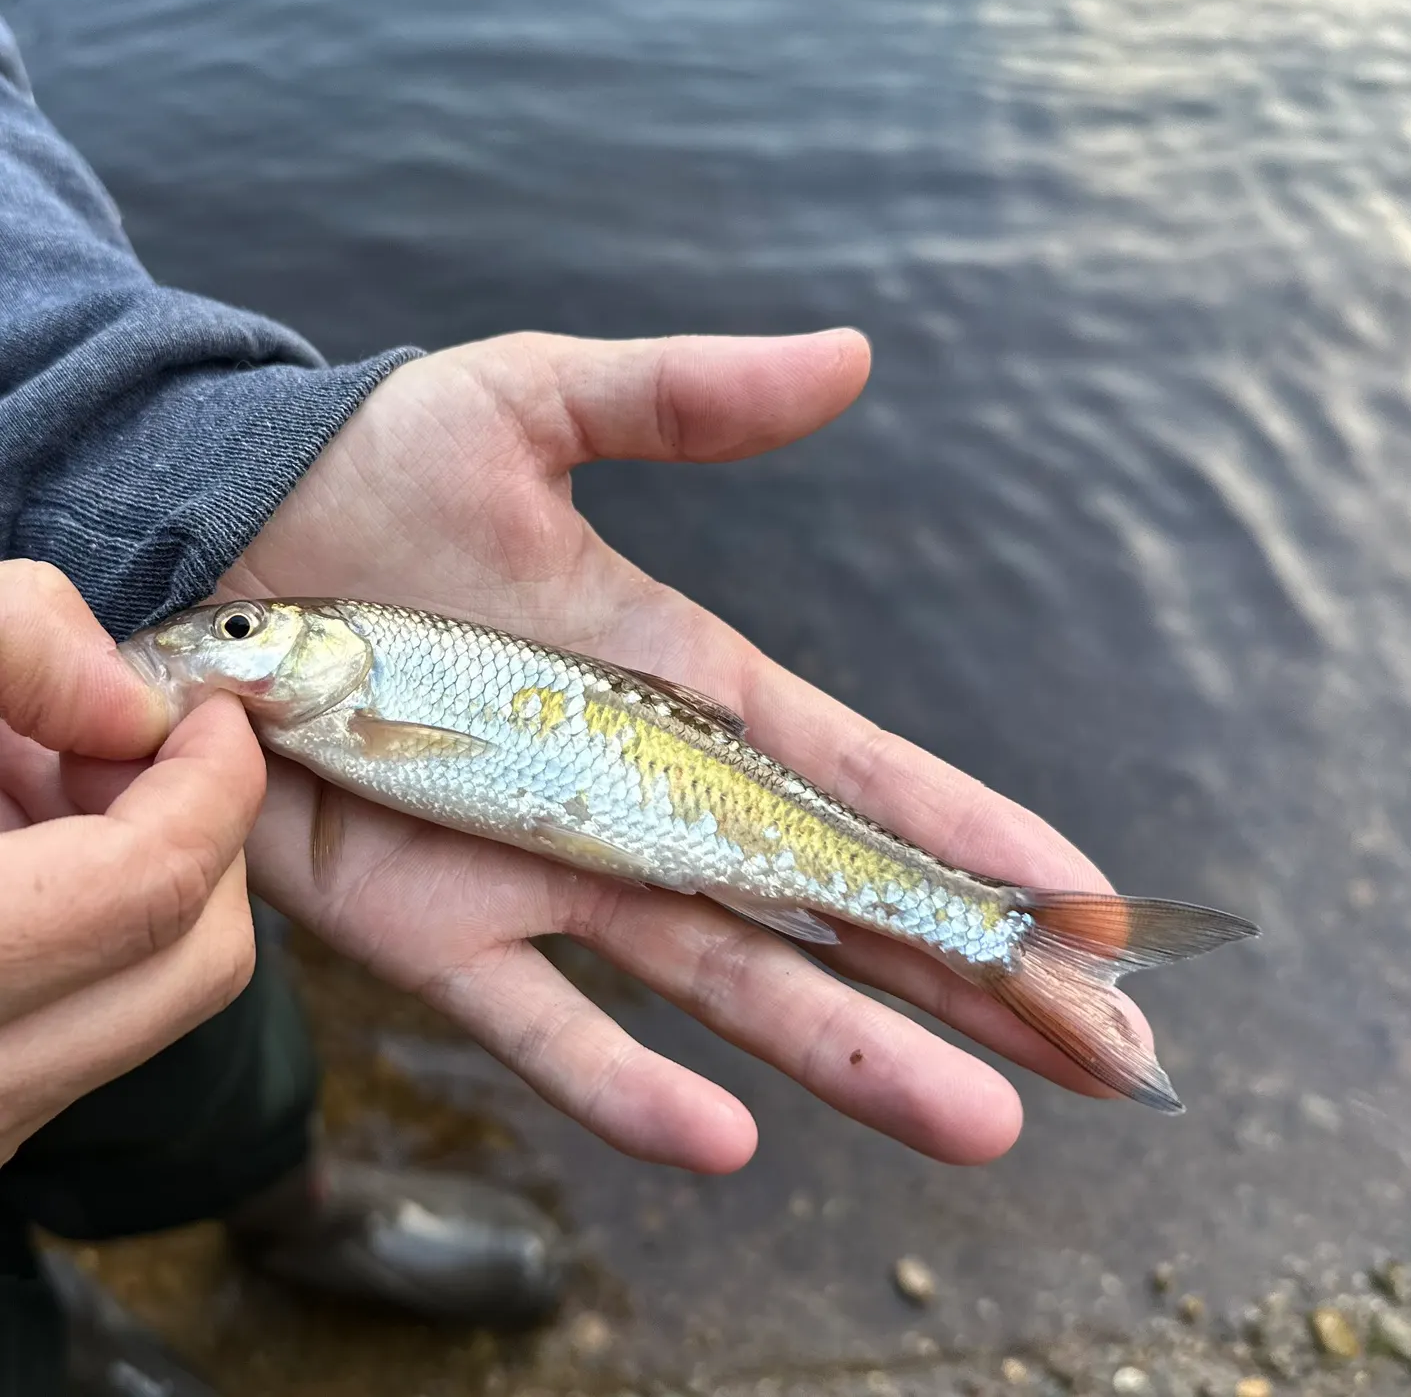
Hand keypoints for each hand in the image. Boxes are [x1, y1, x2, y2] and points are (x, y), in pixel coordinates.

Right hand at [0, 562, 264, 1165]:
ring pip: (158, 1000)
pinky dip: (102, 929)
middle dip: (199, 838)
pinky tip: (29, 845)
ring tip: (55, 790)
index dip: (208, 783)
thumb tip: (136, 704)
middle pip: (196, 960)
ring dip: (149, 880)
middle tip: (133, 755)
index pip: (156, 888)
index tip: (209, 716)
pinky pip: (98, 1025)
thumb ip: (10, 649)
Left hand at [223, 331, 1146, 1170]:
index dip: (981, 841)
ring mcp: (555, 875)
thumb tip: (855, 354)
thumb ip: (689, 396)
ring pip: (733, 987)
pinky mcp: (443, 929)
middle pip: (838, 910)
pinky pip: (547, 1025)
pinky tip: (730, 1146)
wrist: (209, 547)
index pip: (869, 780)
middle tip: (1109, 1055)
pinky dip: (628, 1091)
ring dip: (856, 1056)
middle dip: (975, 980)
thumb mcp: (537, 403)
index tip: (1095, 907)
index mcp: (690, 690)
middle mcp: (649, 801)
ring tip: (983, 1122)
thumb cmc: (370, 470)